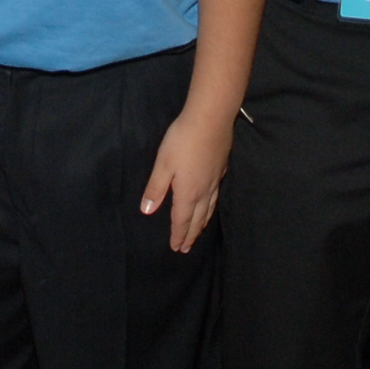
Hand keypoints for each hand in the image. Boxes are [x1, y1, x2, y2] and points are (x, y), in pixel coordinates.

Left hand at [141, 105, 231, 252]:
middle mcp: (203, 191)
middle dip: (190, 235)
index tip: (176, 248)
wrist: (211, 120)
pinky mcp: (221, 170)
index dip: (178, 235)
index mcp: (188, 192)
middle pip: (197, 219)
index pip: (182, 220)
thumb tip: (147, 211)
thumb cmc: (182, 141)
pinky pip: (215, 197)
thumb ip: (156, 188)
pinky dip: (211, 208)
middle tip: (186, 248)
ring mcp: (215, 181)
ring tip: (198, 232)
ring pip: (208, 209)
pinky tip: (210, 203)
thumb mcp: (163, 164)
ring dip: (202, 224)